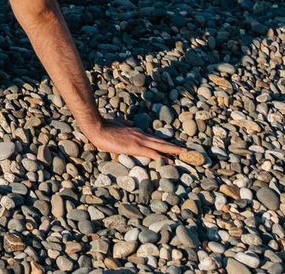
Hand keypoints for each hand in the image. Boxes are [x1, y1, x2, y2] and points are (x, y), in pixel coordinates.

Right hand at [79, 119, 201, 165]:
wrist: (98, 128)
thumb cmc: (105, 127)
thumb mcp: (117, 123)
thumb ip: (124, 123)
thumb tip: (129, 122)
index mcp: (136, 131)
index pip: (153, 138)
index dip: (163, 142)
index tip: (172, 145)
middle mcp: (141, 135)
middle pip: (160, 141)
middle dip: (173, 146)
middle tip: (185, 150)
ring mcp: (139, 141)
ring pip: (160, 146)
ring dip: (172, 150)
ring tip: (183, 153)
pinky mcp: (136, 147)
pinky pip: (152, 153)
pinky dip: (162, 157)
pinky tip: (170, 161)